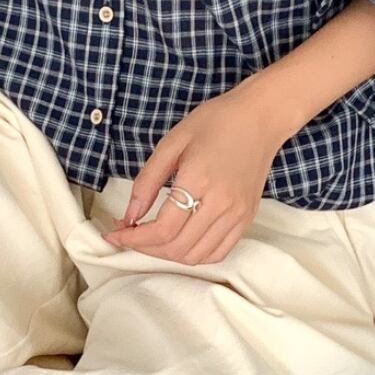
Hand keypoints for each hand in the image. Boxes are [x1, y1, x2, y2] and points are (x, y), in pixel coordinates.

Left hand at [102, 83, 294, 265]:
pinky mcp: (247, 219)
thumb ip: (147, 181)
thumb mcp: (172, 143)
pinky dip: (194, 255)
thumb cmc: (215, 123)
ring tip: (152, 239)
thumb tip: (129, 215)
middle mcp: (222, 203)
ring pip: (196, 256)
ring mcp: (238, 214)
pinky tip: (179, 241)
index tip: (114, 234)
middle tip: (130, 235)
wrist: (260, 118)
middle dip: (146, 248)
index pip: (162, 229)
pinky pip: (218, 253)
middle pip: (177, 248)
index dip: (133, 238)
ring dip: (167, 254)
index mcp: (199, 180)